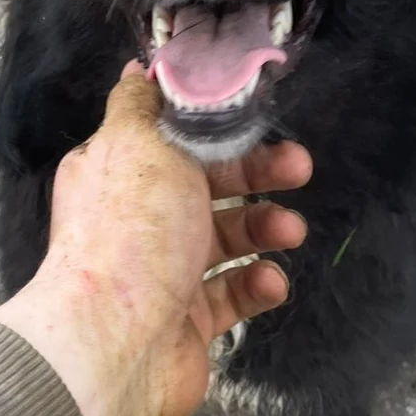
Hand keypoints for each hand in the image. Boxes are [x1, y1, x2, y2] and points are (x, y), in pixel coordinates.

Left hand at [0, 62, 311, 415]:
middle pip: (208, 187)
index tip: (261, 121)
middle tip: (300, 169)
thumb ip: (143, 104)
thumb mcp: (136, 144)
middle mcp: (138, 222)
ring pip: (226, 241)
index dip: (220, 130)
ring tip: (289, 233)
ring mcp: (162, 275)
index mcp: (120, 173)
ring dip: (264, 231)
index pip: (175, 141)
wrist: (115, 345)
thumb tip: (139, 70)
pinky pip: (232, 296)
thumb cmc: (129, 238)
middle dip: (258, 175)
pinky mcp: (186, 323)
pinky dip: (257, 286)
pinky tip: (270, 282)